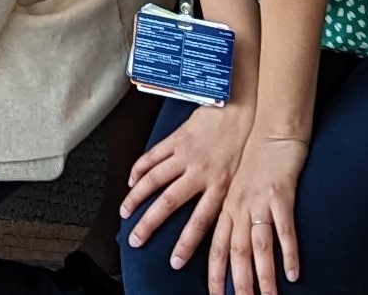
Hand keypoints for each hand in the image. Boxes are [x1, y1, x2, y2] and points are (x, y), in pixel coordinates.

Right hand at [122, 100, 250, 271]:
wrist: (240, 108)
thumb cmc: (242, 144)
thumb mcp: (239, 178)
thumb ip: (223, 199)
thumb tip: (212, 224)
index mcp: (219, 186)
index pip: (200, 221)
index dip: (186, 243)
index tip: (174, 261)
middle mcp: (200, 173)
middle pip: (168, 203)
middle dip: (149, 224)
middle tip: (136, 239)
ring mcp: (185, 155)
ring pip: (154, 179)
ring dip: (136, 198)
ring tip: (125, 212)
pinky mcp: (176, 139)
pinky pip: (153, 156)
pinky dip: (139, 168)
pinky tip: (131, 180)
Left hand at [219, 134, 308, 293]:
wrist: (272, 127)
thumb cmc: (255, 156)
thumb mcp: (235, 182)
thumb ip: (232, 208)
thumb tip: (231, 234)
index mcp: (227, 206)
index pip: (217, 246)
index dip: (214, 273)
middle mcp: (239, 207)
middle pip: (236, 253)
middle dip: (236, 282)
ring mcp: (259, 202)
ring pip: (259, 246)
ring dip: (263, 276)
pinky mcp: (281, 195)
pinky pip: (285, 230)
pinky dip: (289, 252)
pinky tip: (293, 273)